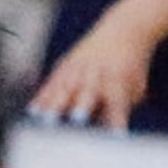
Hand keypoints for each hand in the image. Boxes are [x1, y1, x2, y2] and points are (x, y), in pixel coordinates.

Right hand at [28, 15, 155, 130]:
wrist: (123, 31)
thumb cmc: (129, 68)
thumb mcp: (134, 89)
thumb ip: (119, 110)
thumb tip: (103, 134)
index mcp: (119, 79)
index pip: (118, 101)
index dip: (116, 119)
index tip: (116, 136)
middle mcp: (98, 72)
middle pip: (88, 92)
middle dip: (82, 106)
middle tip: (76, 120)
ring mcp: (79, 67)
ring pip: (65, 87)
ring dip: (55, 104)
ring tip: (44, 121)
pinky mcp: (64, 65)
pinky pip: (51, 83)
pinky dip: (43, 98)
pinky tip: (33, 112)